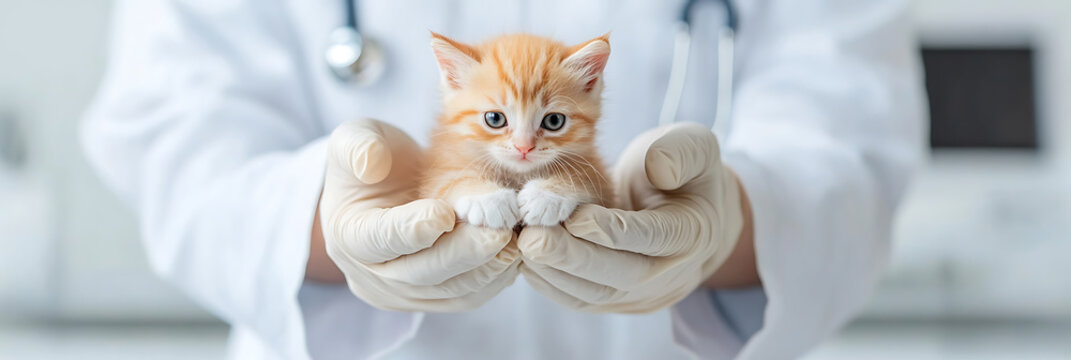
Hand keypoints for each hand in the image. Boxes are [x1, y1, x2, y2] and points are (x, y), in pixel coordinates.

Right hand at [320, 119, 519, 311]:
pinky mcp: (433, 300)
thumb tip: (370, 162)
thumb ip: (358, 146)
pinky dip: (493, 277)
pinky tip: (515, 252)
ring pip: (450, 290)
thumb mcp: (355, 140)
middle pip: (421, 272)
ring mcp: (404, 293)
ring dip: (485, 268)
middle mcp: (373, 274)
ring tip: (514, 240)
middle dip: (463, 252)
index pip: (381, 237)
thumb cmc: (374, 161)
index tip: (444, 212)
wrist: (388, 191)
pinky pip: (467, 296)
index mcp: (349, 234)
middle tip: (498, 231)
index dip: (411, 228)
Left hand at [517, 123, 743, 312]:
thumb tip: (658, 168)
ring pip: (593, 294)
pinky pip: (579, 299)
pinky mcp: (615, 302)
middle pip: (618, 275)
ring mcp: (641, 294)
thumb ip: (680, 151)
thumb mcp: (695, 147)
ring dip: (553, 271)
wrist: (690, 215)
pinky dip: (549, 282)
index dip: (611, 229)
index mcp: (691, 233)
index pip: (650, 237)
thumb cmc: (686, 172)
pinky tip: (523, 257)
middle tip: (531, 237)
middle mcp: (669, 273)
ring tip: (520, 242)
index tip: (574, 216)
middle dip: (571, 257)